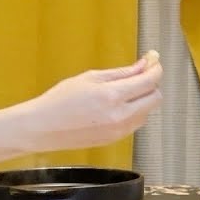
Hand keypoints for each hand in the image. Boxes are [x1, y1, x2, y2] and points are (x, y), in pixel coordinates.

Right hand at [0, 52, 162, 160]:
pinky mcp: (115, 140)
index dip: (155, 68)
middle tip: (140, 73)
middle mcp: (120, 116)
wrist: (43, 128)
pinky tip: (119, 105)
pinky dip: (135, 111)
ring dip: (144, 99)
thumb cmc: (61, 99)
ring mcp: (119, 131)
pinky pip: (136, 123)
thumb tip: (144, 65)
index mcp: (112, 96)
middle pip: (155, 98)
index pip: (149, 81)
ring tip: (125, 90)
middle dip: (151, 84)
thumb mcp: (91, 77)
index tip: (153, 60)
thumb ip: (121, 73)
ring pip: (148, 112)